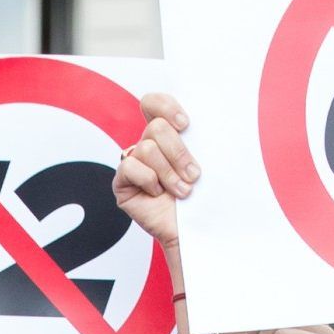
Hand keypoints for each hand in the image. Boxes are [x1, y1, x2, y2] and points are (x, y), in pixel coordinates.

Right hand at [116, 96, 195, 248]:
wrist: (196, 230)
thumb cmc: (204, 195)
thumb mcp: (208, 158)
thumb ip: (201, 134)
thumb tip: (212, 105)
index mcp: (166, 133)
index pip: (153, 103)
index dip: (166, 107)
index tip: (186, 124)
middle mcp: (147, 145)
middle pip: (156, 126)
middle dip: (178, 152)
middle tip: (194, 174)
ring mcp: (133, 164)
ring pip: (146, 148)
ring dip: (169, 172)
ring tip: (183, 190)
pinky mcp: (121, 184)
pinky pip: (130, 167)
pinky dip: (148, 180)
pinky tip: (157, 194)